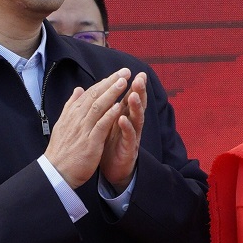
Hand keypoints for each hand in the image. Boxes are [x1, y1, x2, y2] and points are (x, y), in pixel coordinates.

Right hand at [45, 69, 130, 187]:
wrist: (56, 172)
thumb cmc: (62, 150)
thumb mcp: (64, 124)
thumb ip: (72, 106)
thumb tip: (78, 89)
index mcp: (72, 114)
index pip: (90, 94)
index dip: (104, 82)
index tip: (117, 74)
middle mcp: (77, 119)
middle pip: (95, 96)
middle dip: (111, 82)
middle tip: (125, 71)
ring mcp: (83, 130)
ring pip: (98, 107)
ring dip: (112, 94)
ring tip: (124, 82)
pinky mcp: (89, 142)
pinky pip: (101, 126)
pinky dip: (110, 115)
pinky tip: (119, 106)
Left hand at [100, 70, 146, 190]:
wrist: (113, 171)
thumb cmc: (110, 145)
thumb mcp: (108, 123)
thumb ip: (108, 108)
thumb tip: (103, 90)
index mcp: (124, 117)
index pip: (128, 98)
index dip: (130, 85)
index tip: (130, 71)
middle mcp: (131, 125)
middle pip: (136, 105)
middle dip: (139, 91)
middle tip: (139, 78)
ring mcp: (132, 137)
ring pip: (136, 119)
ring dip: (135, 107)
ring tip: (133, 95)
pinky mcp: (129, 149)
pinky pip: (129, 137)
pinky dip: (126, 127)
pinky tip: (123, 119)